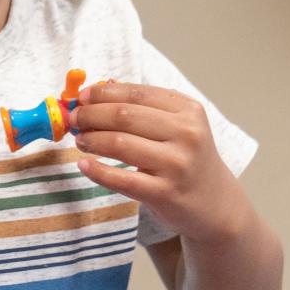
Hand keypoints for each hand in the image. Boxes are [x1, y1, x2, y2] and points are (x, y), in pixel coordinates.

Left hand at [70, 82, 242, 242]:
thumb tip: (101, 86)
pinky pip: (121, 179)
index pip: (136, 94)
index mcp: (188, 111)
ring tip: (79, 140)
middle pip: (124, 116)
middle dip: (90, 115)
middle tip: (73, 119)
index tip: (81, 97)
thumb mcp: (177, 126)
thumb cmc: (187, 158)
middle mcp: (187, 134)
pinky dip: (96, 170)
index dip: (102, 93)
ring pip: (119, 143)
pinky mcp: (165, 192)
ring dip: (90, 139)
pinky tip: (83, 164)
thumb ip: (143, 105)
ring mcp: (177, 164)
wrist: (215, 204)